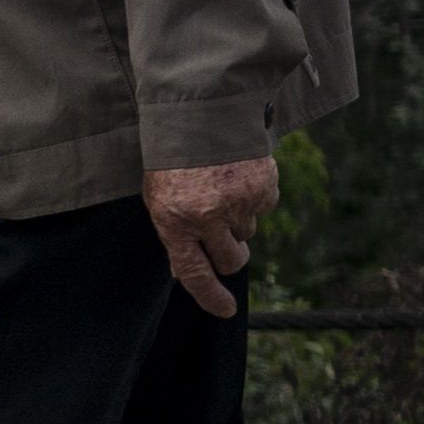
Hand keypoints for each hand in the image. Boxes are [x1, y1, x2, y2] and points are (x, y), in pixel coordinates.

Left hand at [144, 157, 278, 318]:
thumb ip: (174, 233)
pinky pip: (263, 208)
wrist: (199, 113)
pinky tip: (237, 176)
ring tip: (220, 189)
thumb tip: (184, 273)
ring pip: (248, 233)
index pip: (194, 273)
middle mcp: (207, 216)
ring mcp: (238, 203)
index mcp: (174, 221)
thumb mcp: (159, 197)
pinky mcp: (263, 189)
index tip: (225, 310)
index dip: (210, 297)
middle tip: (225, 237)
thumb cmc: (172, 159)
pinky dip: (254, 198)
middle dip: (232, 255)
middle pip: (231, 260)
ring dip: (238, 220)